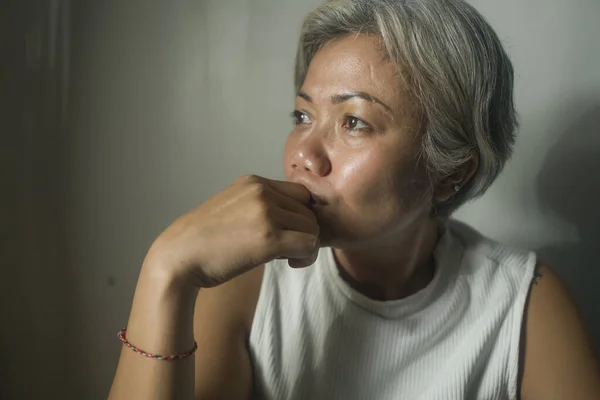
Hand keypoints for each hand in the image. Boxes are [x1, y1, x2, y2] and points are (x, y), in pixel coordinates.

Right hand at [144, 175, 319, 287]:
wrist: (179, 257)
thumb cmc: (204, 241)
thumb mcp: (233, 208)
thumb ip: (260, 206)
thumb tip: (293, 221)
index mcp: (253, 182)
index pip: (299, 193)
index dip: (299, 215)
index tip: (287, 232)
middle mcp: (262, 192)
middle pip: (309, 210)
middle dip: (303, 231)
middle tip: (287, 249)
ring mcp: (266, 213)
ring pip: (312, 228)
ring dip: (305, 246)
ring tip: (286, 258)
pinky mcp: (270, 238)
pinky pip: (309, 244)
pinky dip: (306, 257)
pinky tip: (289, 264)